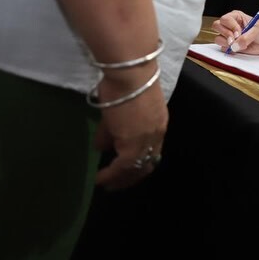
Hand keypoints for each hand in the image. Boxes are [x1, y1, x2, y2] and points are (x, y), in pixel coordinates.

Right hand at [93, 66, 167, 190]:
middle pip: (147, 163)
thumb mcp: (118, 110)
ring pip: (136, 168)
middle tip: (117, 185)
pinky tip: (100, 179)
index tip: (127, 171)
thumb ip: (111, 130)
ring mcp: (146, 140)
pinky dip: (111, 175)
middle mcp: (156, 135)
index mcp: (158, 125)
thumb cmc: (124, 84)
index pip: (152, 151)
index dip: (140, 163)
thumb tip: (102, 146)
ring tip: (108, 185)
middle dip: (132, 177)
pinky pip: (122, 167)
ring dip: (122, 179)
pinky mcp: (133, 144)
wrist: (130, 74)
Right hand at [212, 10, 258, 53]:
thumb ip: (246, 38)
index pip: (225, 19)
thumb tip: (235, 45)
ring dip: (227, 43)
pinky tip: (239, 48)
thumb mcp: (257, 31)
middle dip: (226, 34)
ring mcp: (229, 36)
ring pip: (218, 38)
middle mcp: (230, 25)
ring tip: (239, 45)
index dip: (230, 27)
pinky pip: (222, 48)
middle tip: (235, 40)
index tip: (239, 33)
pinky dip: (229, 50)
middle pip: (217, 26)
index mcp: (236, 17)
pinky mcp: (230, 46)